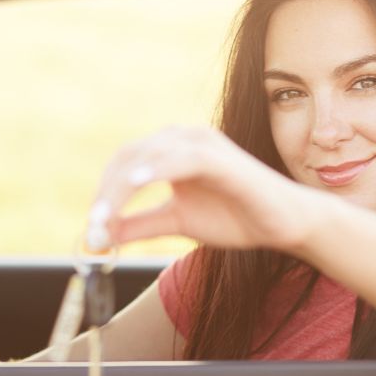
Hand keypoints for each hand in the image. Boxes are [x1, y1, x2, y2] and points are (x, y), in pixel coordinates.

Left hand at [88, 126, 323, 251]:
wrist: (283, 224)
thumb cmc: (236, 217)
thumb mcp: (176, 223)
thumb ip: (140, 225)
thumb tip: (101, 236)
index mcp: (172, 151)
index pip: (124, 164)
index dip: (103, 194)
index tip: (92, 230)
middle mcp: (183, 139)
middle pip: (129, 157)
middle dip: (106, 194)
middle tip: (94, 229)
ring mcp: (202, 144)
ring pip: (148, 156)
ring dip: (121, 187)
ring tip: (104, 217)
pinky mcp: (219, 157)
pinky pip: (181, 159)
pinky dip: (156, 169)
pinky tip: (137, 185)